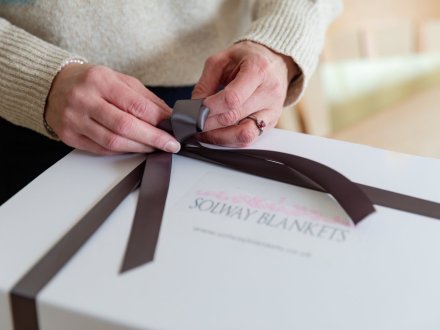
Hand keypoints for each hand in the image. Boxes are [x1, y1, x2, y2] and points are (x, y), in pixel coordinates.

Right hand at [45, 64, 180, 154]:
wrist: (53, 85)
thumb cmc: (90, 81)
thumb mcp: (119, 79)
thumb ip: (144, 98)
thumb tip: (168, 116)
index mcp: (100, 81)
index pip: (135, 105)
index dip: (159, 121)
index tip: (173, 128)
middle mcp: (84, 100)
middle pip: (125, 126)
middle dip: (153, 138)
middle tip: (169, 144)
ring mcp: (74, 119)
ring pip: (113, 142)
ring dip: (139, 147)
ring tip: (154, 147)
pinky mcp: (69, 136)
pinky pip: (102, 149)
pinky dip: (122, 150)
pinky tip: (134, 147)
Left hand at [192, 40, 298, 146]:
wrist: (274, 62)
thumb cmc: (247, 59)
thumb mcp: (221, 60)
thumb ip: (205, 83)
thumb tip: (193, 107)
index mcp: (258, 69)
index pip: (232, 98)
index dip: (210, 108)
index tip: (195, 111)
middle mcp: (270, 91)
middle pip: (234, 117)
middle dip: (208, 124)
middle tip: (193, 124)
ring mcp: (272, 110)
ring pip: (244, 134)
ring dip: (219, 138)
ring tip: (204, 133)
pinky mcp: (271, 123)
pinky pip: (249, 139)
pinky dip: (230, 141)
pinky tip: (218, 135)